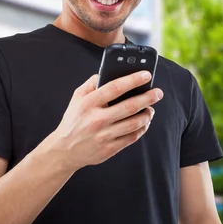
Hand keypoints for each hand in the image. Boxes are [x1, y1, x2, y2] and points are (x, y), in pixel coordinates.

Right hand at [46, 71, 162, 170]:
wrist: (64, 150)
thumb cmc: (73, 120)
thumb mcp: (77, 98)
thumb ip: (91, 83)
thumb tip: (108, 72)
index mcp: (88, 103)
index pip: (115, 87)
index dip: (133, 80)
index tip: (146, 75)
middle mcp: (97, 119)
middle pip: (130, 106)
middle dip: (148, 98)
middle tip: (158, 93)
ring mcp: (104, 135)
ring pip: (134, 123)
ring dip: (147, 115)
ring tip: (151, 109)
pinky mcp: (109, 149)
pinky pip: (132, 137)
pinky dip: (142, 129)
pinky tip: (144, 122)